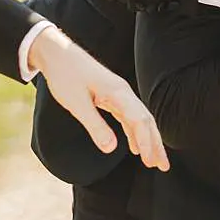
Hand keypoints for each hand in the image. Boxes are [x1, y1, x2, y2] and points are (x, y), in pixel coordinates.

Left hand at [27, 25, 168, 171]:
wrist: (57, 54)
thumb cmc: (66, 75)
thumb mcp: (77, 104)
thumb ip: (95, 126)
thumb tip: (111, 149)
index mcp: (119, 93)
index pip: (139, 120)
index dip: (146, 141)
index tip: (149, 161)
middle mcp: (124, 93)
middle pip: (146, 121)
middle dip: (155, 144)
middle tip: (163, 166)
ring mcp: (119, 95)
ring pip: (140, 120)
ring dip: (148, 141)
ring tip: (154, 161)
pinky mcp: (112, 97)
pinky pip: (129, 118)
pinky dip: (135, 134)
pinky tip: (134, 148)